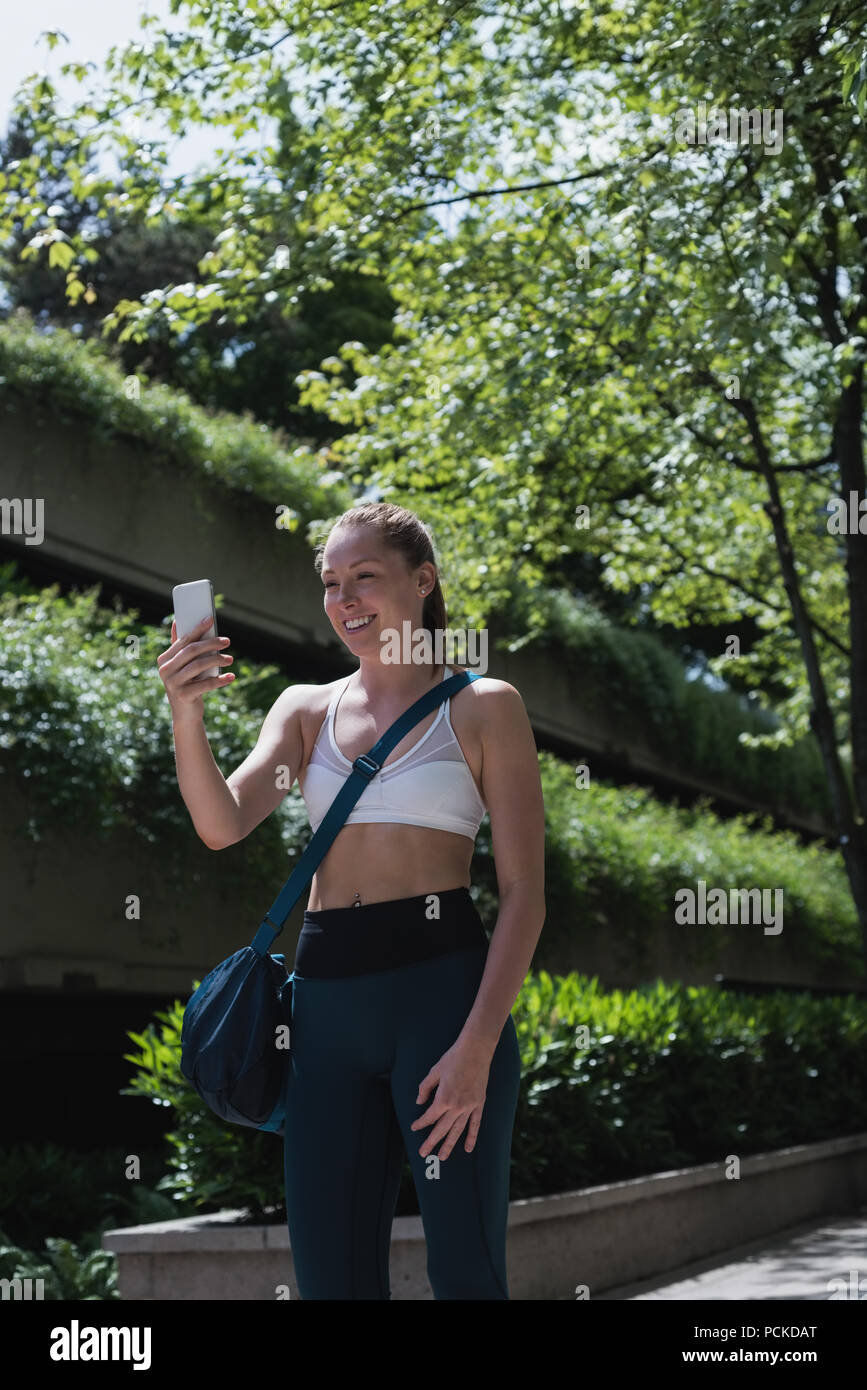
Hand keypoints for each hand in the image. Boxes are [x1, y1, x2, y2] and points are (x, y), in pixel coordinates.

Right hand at [157, 616, 233, 715]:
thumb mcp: (183, 666)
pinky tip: (231, 677)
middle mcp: (165, 670)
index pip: (183, 640)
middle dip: (211, 644)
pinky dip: (220, 680)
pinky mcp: (183, 696)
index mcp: (164, 659)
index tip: (211, 619)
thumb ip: (180, 646)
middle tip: (227, 641)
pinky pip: (205, 684)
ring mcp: (173, 684)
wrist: (185, 715)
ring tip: (230, 659)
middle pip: (191, 651)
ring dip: (217, 660)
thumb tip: (177, 621)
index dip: (197, 629)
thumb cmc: (187, 685)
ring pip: (198, 666)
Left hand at [410, 1038, 492, 1159]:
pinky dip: (472, 1137)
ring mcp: (469, 1107)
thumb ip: (425, 1088)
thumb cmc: (453, 1059)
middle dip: (432, 1142)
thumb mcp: (434, 1072)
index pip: (430, 1117)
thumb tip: (419, 1102)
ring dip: (449, 1145)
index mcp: (443, 1099)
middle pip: (442, 1129)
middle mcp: (457, 1107)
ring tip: (442, 1157)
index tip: (414, 1127)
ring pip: (457, 1131)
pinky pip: (475, 1124)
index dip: (421, 1123)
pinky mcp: (479, 1104)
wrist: (475, 1051)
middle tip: (424, 1154)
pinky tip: (468, 1148)